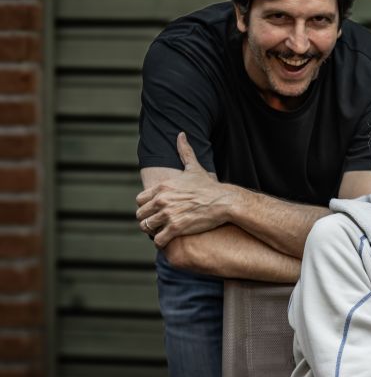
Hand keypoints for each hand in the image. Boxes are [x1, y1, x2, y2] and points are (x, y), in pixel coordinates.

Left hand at [136, 132, 237, 246]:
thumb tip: (181, 134)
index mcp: (162, 187)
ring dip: (152, 231)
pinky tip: (167, 240)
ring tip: (161, 232)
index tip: (154, 210)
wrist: (224, 201)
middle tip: (156, 223)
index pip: (139, 200)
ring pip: (147, 228)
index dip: (145, 207)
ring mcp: (168, 214)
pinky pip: (158, 239)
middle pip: (141, 215)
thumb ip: (185, 151)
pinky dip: (160, 242)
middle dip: (147, 220)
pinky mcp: (177, 228)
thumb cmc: (209, 186)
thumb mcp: (194, 167)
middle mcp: (162, 200)